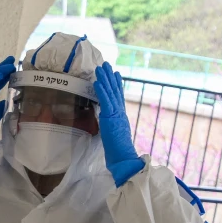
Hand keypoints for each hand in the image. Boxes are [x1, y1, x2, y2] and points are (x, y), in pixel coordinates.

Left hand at [94, 62, 144, 186]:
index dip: (117, 85)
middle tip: (106, 64)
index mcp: (121, 117)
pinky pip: (105, 100)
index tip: (115, 74)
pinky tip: (98, 81)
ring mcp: (116, 114)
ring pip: (110, 92)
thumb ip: (112, 127)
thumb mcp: (114, 136)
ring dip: (104, 79)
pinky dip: (101, 90)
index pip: (118, 98)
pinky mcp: (110, 117)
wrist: (124, 158)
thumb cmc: (118, 152)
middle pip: (115, 91)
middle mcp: (120, 113)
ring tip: (100, 67)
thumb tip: (108, 125)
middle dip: (110, 77)